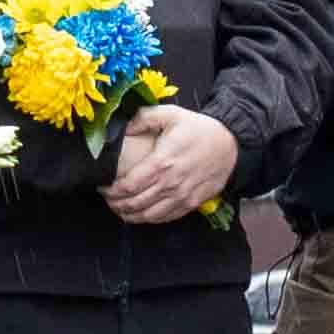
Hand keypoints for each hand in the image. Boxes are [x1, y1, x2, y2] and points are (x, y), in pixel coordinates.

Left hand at [104, 104, 237, 224]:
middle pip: (134, 204)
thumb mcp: (170, 114)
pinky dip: (148, 219)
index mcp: (162, 162)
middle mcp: (171, 184)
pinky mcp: (191, 204)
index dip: (111, 191)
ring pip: (147, 216)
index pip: (128, 186)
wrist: (230, 144)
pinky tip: (140, 213)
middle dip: (115, 204)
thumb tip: (122, 128)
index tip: (103, 186)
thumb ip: (143, 118)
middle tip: (108, 198)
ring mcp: (181, 196)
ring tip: (119, 207)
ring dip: (129, 215)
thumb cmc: (199, 129)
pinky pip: (164, 218)